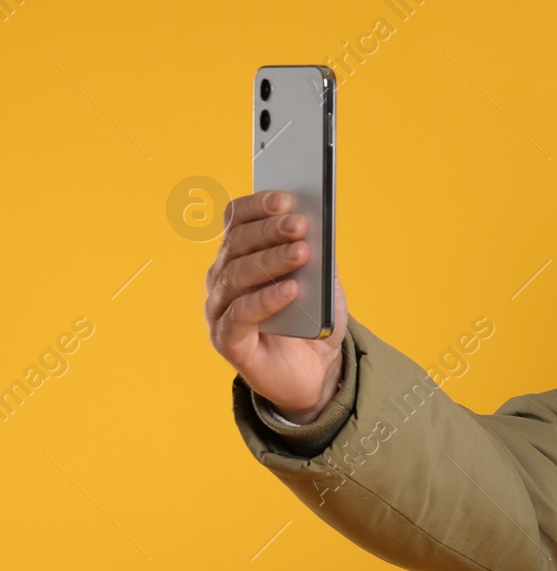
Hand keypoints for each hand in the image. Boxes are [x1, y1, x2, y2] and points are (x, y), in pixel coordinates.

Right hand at [204, 190, 347, 421]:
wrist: (316, 372)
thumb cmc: (313, 320)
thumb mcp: (322, 282)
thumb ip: (316, 256)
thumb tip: (316, 226)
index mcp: (240, 254)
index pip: (237, 221)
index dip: (257, 207)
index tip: (285, 198)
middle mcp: (223, 278)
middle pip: (238, 245)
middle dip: (270, 231)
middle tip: (300, 224)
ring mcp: (220, 309)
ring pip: (238, 277)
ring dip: (271, 261)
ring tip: (302, 252)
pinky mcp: (228, 340)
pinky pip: (241, 315)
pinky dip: (267, 299)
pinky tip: (292, 289)